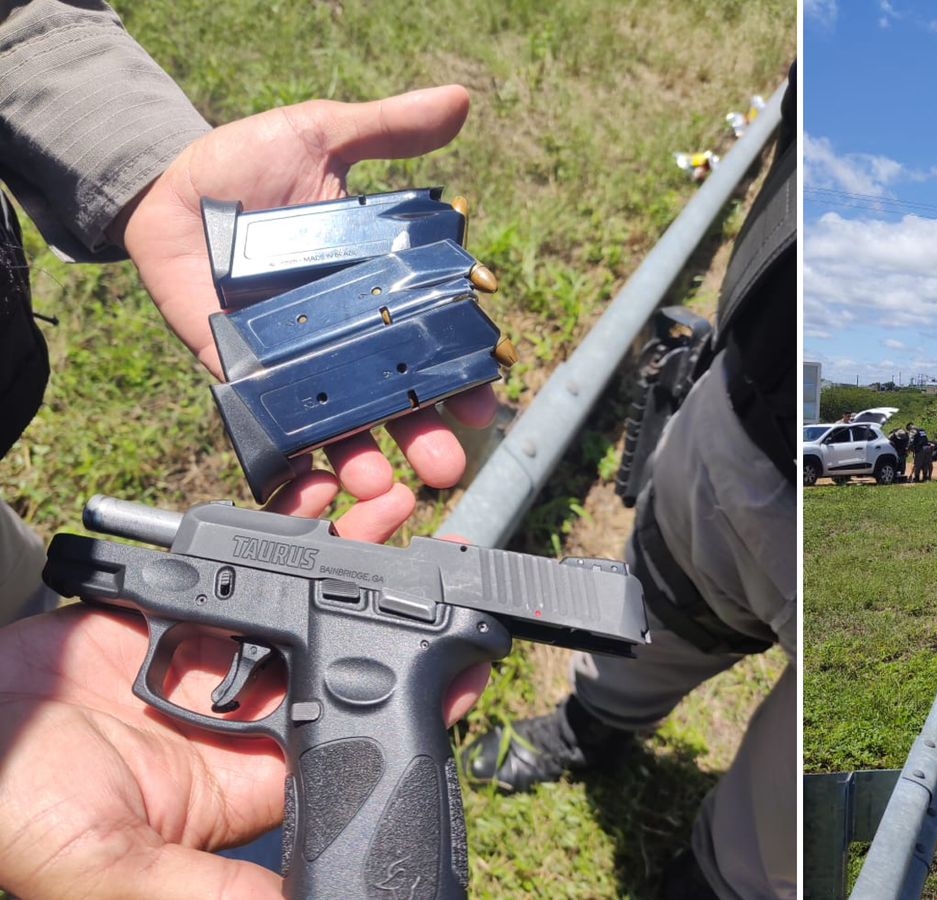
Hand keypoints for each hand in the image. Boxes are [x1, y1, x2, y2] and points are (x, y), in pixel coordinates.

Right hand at [0, 515, 489, 899]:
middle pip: (329, 663)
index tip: (464, 661)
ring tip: (387, 513)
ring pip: (286, 609)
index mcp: (240, 791)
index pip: (345, 743)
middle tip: (440, 565)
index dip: (403, 703)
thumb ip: (210, 893)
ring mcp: (193, 669)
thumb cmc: (14, 821)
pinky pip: (221, 573)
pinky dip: (260, 542)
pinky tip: (307, 510)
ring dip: (335, 564)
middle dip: (383, 614)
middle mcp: (230, 731)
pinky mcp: (154, 618)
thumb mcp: (118, 870)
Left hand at [115, 86, 499, 532]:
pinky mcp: (241, 374)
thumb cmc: (250, 161)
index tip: (486, 400)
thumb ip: (391, 128)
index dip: (465, 377)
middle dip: (425, 440)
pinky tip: (307, 490)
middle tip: (445, 466)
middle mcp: (347, 337)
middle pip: (397, 403)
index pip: (436, 346)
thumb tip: (459, 100)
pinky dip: (287, 465)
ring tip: (384, 487)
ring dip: (364, 464)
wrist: (168, 176)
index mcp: (382, 293)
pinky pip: (267, 429)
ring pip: (340, 427)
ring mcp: (296, 361)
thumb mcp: (325, 136)